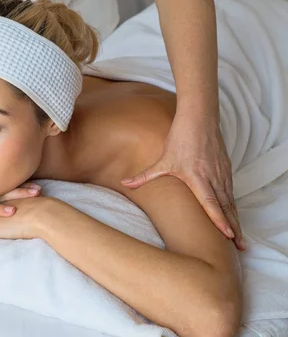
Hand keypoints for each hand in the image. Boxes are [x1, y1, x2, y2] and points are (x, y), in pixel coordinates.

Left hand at [121, 114, 244, 250]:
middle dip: (234, 228)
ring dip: (236, 219)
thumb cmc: (180, 138)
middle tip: (241, 247)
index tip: (228, 234)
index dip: (219, 219)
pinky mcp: (227, 169)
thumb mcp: (162, 159)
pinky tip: (234, 217)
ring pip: (231, 201)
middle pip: (226, 207)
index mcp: (198, 177)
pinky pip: (232, 192)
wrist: (200, 119)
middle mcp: (214, 177)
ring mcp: (223, 173)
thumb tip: (124, 183)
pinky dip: (234, 206)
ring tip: (240, 238)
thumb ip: (145, 175)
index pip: (210, 202)